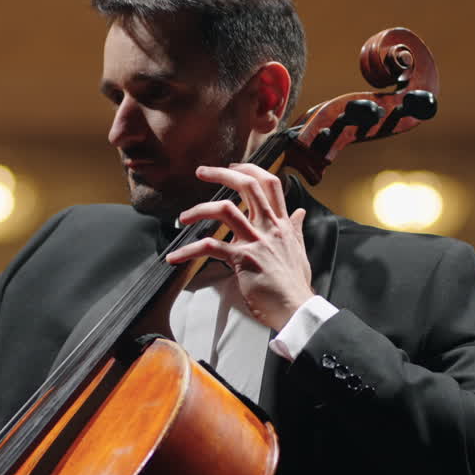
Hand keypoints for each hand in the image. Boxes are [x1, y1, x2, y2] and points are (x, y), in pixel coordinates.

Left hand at [165, 163, 313, 330]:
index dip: (250, 169)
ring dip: (199, 209)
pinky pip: (210, 247)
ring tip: (183, 218)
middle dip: (222, 174)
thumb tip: (299, 213)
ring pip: (225, 209)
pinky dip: (188, 251)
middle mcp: (270, 226)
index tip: (233, 166)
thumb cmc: (295, 283)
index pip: (270, 184)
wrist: (297, 308)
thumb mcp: (299, 249)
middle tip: (201, 172)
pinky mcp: (242, 259)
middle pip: (248, 186)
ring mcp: (256, 241)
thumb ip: (295, 229)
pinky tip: (175, 257)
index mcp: (282, 223)